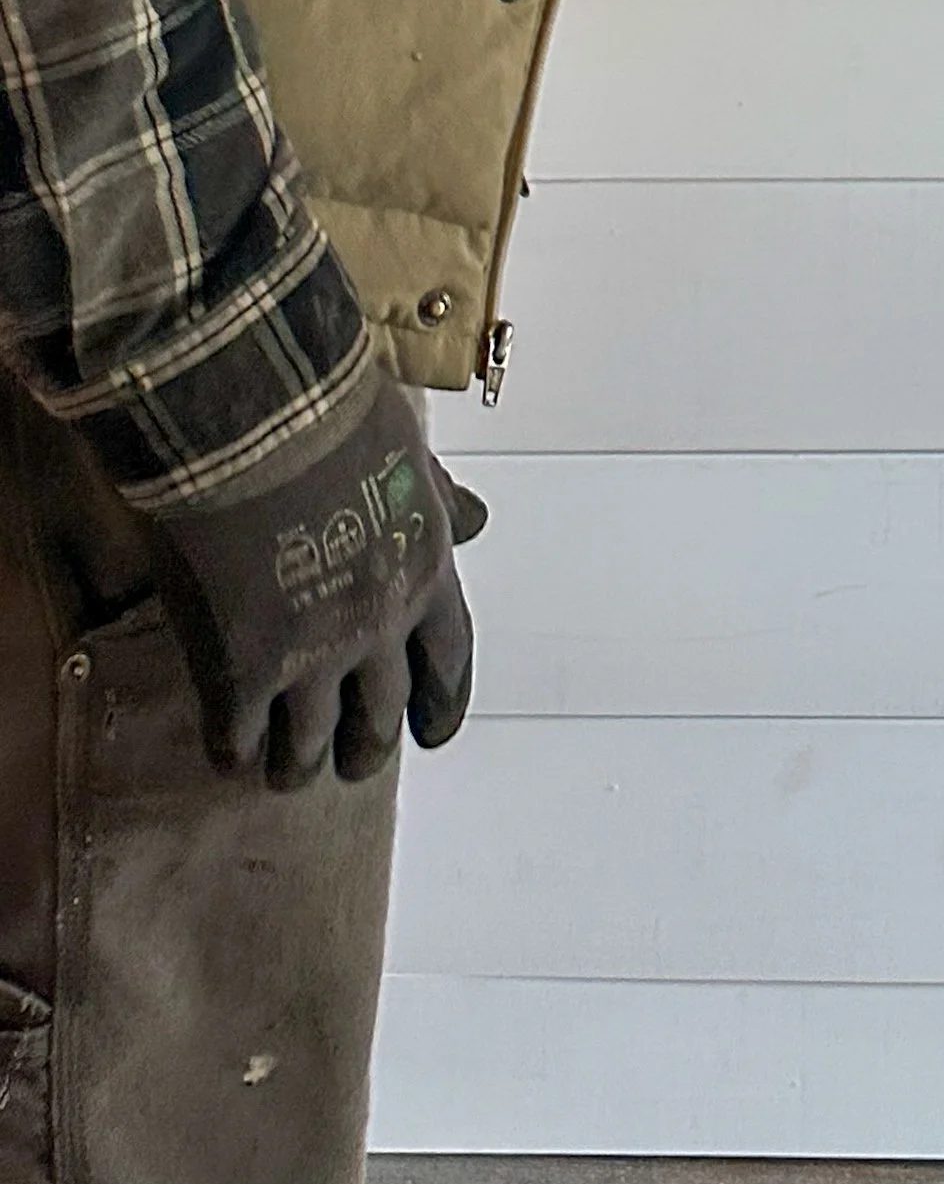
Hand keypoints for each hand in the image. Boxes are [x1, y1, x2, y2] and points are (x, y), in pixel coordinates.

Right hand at [142, 374, 484, 790]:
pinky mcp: (241, 669)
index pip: (449, 658)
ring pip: (310, 745)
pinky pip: (239, 737)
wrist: (252, 416)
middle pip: (380, 715)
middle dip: (367, 748)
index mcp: (425, 570)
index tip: (434, 732)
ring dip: (298, 764)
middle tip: (353, 764)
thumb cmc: (328, 411)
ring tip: (284, 773)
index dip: (443, 703)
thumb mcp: (405, 450)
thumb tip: (478, 519)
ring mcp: (310, 654)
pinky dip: (232, 750)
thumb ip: (438, 498)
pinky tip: (226, 750)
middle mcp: (377, 624)